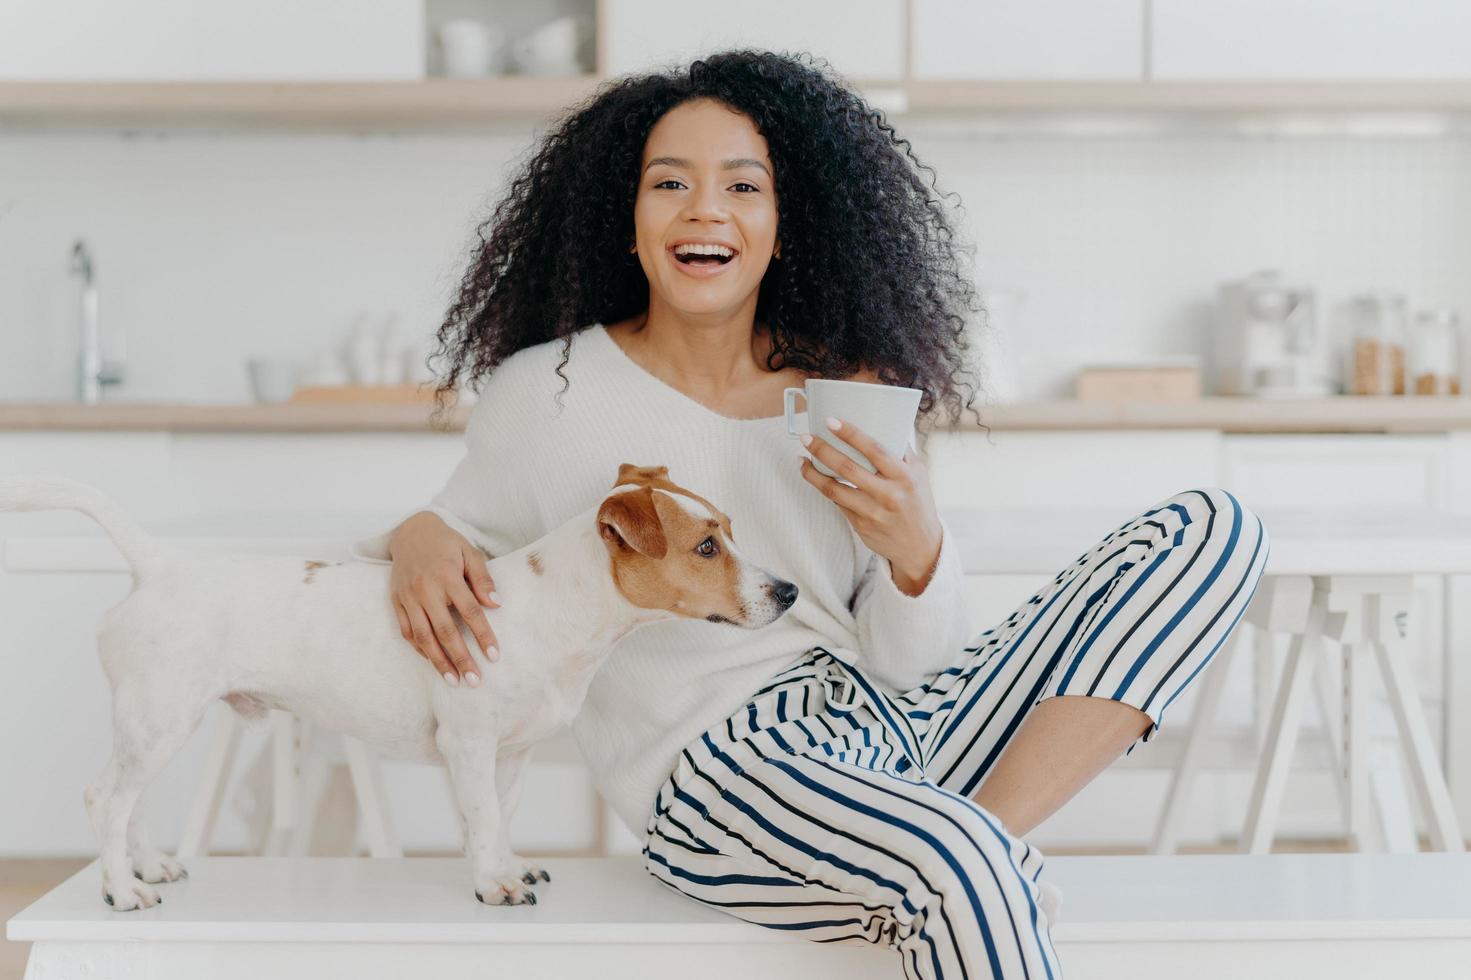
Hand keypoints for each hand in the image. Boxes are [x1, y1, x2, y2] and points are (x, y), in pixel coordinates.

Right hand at [388, 512, 502, 686]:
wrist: (410, 532)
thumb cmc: (447, 544)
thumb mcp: (470, 553)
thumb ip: (483, 579)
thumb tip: (496, 605)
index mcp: (447, 576)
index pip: (469, 612)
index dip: (483, 635)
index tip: (494, 655)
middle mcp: (425, 590)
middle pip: (445, 631)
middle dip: (461, 658)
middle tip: (474, 680)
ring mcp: (408, 598)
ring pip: (423, 637)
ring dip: (439, 661)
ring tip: (454, 681)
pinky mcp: (396, 602)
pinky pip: (407, 632)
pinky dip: (420, 649)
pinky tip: (433, 662)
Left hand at [798, 416, 943, 592]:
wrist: (921, 547)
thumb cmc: (918, 504)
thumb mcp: (919, 475)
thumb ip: (902, 452)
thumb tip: (883, 424)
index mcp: (904, 477)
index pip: (874, 450)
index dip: (851, 434)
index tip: (831, 422)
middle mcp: (888, 494)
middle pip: (847, 468)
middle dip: (822, 450)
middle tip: (806, 438)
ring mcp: (872, 512)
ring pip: (834, 489)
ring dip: (813, 473)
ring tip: (802, 460)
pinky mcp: (860, 526)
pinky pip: (838, 503)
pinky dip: (824, 488)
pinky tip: (816, 478)